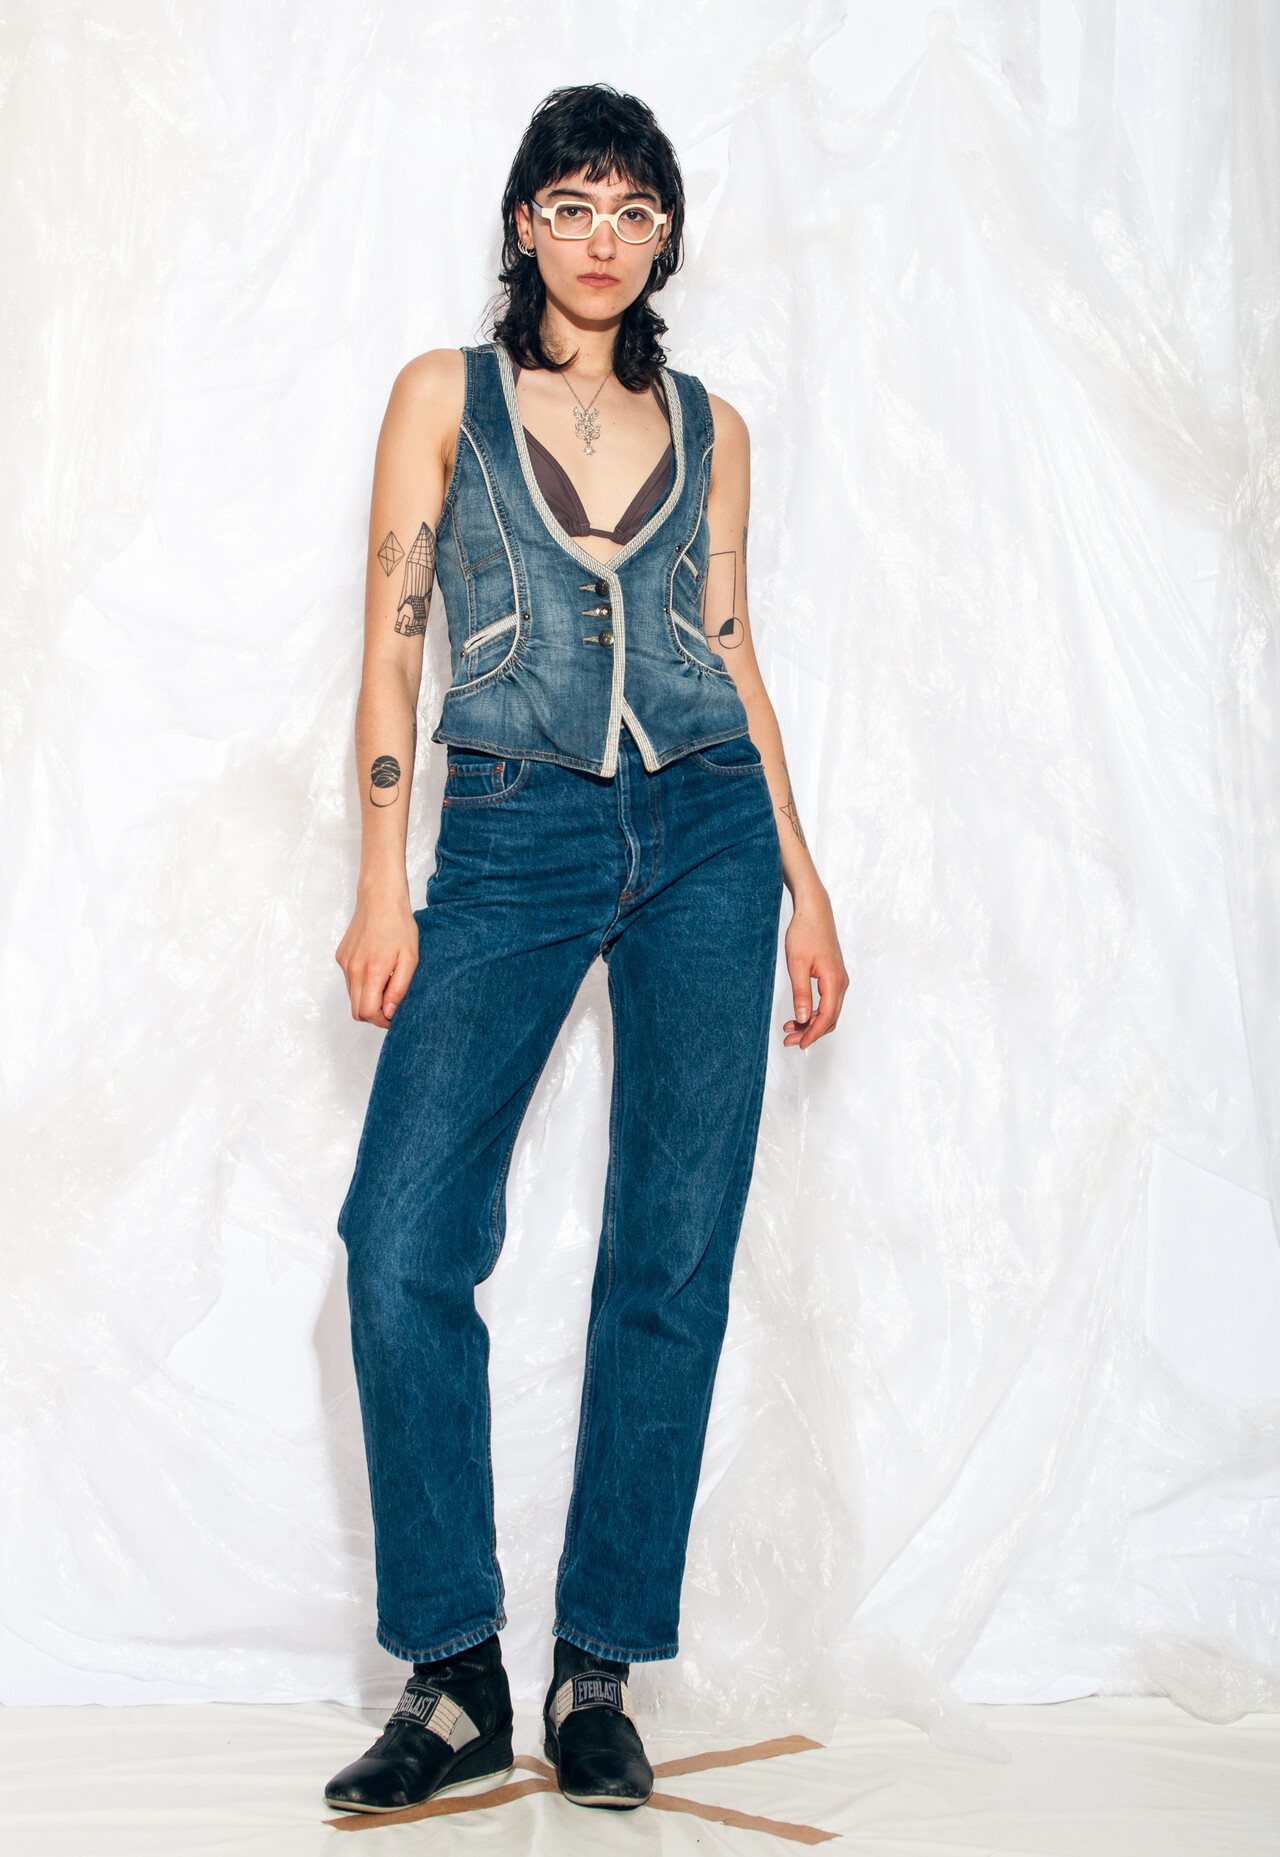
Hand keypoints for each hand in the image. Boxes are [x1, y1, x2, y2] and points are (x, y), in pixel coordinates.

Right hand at [336, 892, 418, 1028]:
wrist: (380, 898)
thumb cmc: (399, 925)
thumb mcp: (410, 959)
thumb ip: (399, 988)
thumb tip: (389, 1012)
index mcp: (372, 971)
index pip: (367, 1013)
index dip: (382, 1020)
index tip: (395, 1015)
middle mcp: (353, 969)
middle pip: (356, 1011)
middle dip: (374, 1014)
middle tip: (391, 1003)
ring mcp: (345, 963)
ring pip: (352, 996)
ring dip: (367, 998)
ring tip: (386, 982)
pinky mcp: (341, 956)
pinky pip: (349, 981)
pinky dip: (361, 984)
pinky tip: (376, 969)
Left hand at [783, 885, 847, 1049]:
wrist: (813, 912)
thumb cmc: (805, 933)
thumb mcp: (797, 964)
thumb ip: (801, 992)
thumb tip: (803, 1018)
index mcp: (834, 980)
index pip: (827, 1016)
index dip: (813, 1033)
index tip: (799, 1044)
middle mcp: (841, 982)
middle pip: (830, 1017)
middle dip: (811, 1032)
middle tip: (789, 1040)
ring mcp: (839, 979)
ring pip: (829, 1011)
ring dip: (812, 1023)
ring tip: (790, 1028)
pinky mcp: (834, 976)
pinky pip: (828, 1001)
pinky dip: (814, 1011)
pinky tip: (799, 1014)